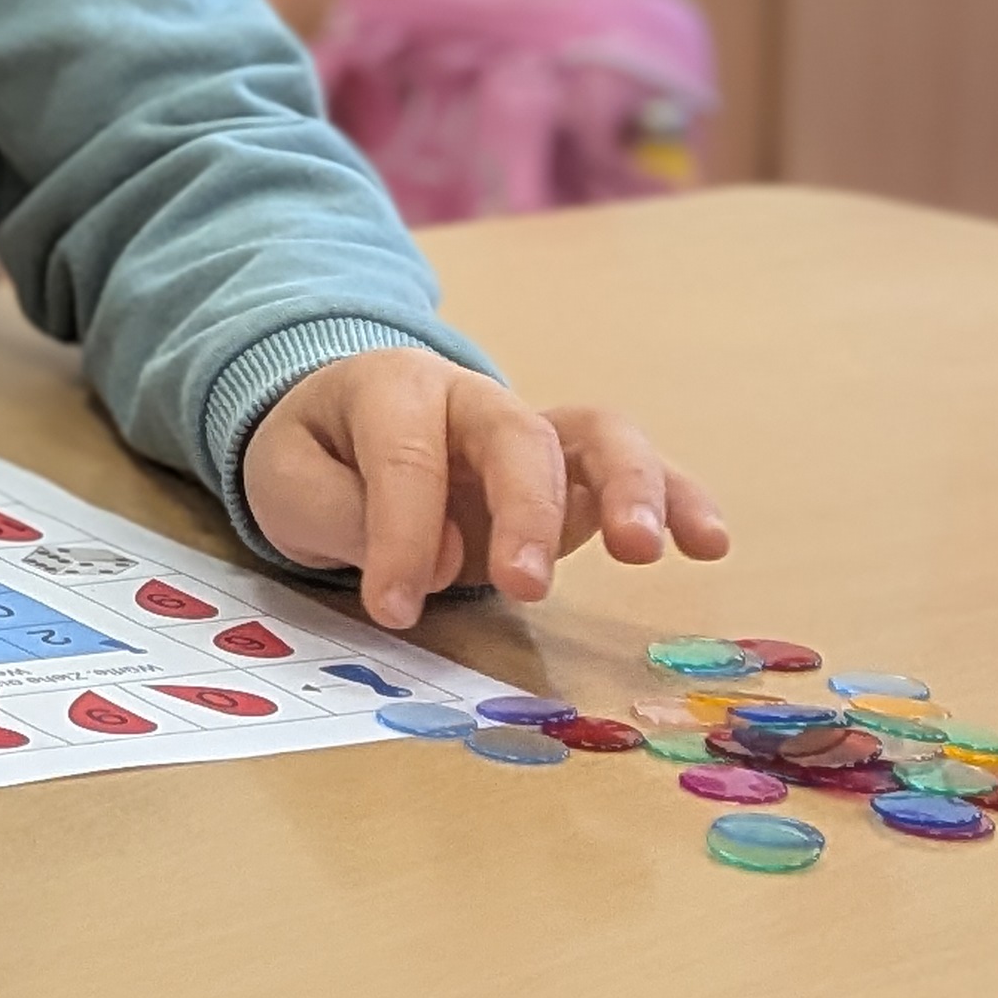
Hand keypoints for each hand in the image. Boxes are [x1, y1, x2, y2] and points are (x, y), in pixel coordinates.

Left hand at [240, 353, 729, 632]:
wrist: (339, 427)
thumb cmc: (316, 457)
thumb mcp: (287, 481)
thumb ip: (343, 513)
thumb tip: (444, 557)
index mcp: (391, 389)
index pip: (407, 456)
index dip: (403, 534)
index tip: (392, 608)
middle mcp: (473, 400)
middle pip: (514, 435)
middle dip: (524, 511)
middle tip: (522, 587)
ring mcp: (531, 432)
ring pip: (596, 435)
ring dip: (628, 488)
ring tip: (646, 552)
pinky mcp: (573, 474)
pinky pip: (637, 471)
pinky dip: (678, 497)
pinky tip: (710, 542)